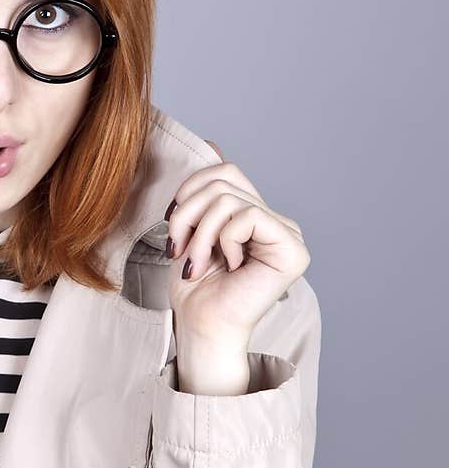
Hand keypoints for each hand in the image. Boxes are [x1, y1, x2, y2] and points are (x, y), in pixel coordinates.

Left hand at [164, 142, 310, 350]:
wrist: (200, 325)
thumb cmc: (195, 286)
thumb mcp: (191, 227)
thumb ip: (206, 188)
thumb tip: (212, 141)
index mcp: (256, 213)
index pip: (225, 171)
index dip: (190, 191)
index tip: (173, 225)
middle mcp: (276, 221)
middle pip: (226, 180)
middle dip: (189, 213)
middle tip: (178, 248)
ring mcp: (288, 234)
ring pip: (230, 199)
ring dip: (200, 233)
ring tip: (197, 263)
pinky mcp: (293, 249)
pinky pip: (249, 216)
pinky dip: (224, 240)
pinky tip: (229, 265)